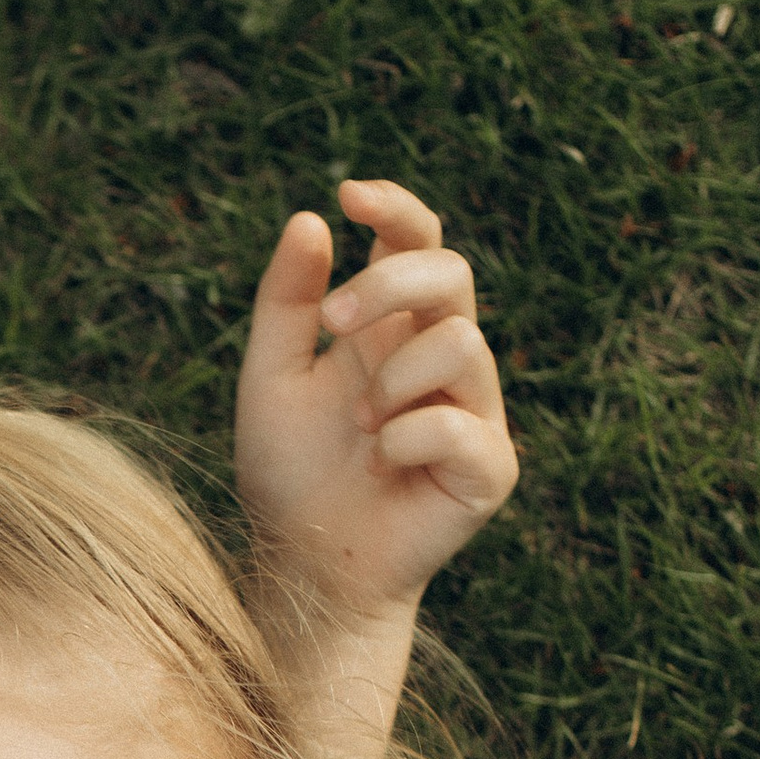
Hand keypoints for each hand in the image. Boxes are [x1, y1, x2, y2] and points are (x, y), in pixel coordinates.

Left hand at [234, 177, 517, 626]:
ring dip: (392, 379)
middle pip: (452, 273)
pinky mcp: (490, 468)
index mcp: (393, 328)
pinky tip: (379, 465)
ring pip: (462, 343)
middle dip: (392, 282)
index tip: (349, 194)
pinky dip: (407, 438)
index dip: (396, 208)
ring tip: (357, 427)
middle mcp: (441, 359)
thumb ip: (286, 302)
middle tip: (334, 321)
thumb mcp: (270, 377)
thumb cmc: (288, 472)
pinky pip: (462, 425)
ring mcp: (473, 412)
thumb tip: (312, 219)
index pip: (416, 242)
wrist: (303, 565)